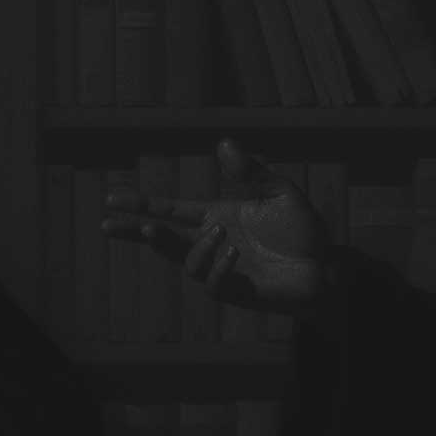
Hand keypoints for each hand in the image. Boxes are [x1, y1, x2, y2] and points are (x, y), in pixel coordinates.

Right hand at [99, 138, 329, 313]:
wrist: (327, 267)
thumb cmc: (302, 231)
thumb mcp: (280, 192)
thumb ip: (251, 171)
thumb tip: (224, 143)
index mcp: (217, 217)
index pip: (171, 210)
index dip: (141, 205)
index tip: (110, 200)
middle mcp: (212, 244)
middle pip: (163, 239)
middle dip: (135, 232)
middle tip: (108, 225)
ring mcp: (221, 270)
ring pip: (187, 262)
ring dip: (198, 246)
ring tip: (221, 233)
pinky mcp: (236, 292)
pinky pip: (213, 283)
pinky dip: (219, 266)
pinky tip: (234, 253)